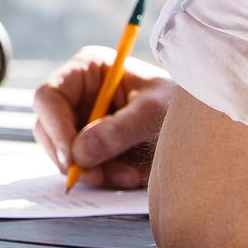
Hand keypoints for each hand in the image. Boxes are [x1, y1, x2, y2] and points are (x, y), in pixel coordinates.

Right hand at [33, 46, 177, 188]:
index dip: (55, 128)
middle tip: (97, 177)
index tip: (73, 159)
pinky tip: (131, 175)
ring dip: (93, 171)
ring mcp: (82, 121)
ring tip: (129, 175)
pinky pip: (83, 167)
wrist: (198, 125)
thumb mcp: (152, 113)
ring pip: (64, 153)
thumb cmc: (176, 105)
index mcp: (88, 70)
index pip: (49, 97)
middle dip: (73, 157)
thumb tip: (81, 153)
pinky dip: (104, 177)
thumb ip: (118, 130)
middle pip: (49, 128)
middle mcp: (79, 94)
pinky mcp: (92, 146)